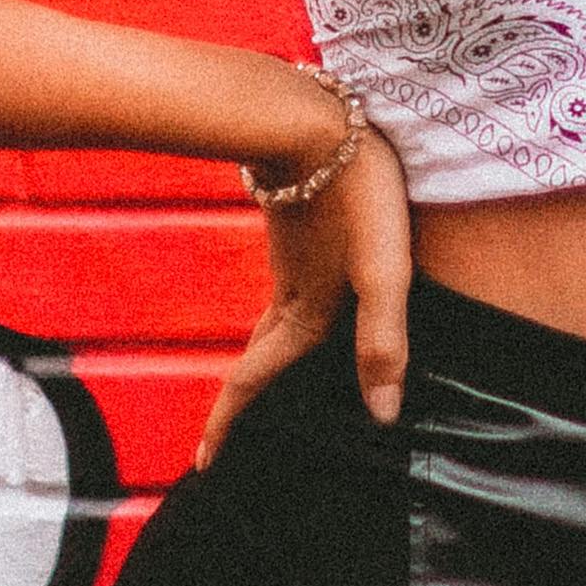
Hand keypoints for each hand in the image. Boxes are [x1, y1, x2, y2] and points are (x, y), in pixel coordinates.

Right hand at [192, 112, 409, 463]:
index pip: (257, 380)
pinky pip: (283, 291)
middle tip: (217, 439)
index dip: (230, 425)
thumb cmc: (359, 196)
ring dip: (259, 360)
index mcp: (305, 313)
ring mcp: (289, 260)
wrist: (316, 120)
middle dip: (238, 402)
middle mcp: (290, 293)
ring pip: (269, 324)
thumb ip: (384, 341)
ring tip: (259, 385)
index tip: (202, 465)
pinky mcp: (297, 230)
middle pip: (256, 359)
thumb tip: (382, 415)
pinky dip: (280, 318)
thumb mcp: (384, 272)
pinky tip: (296, 305)